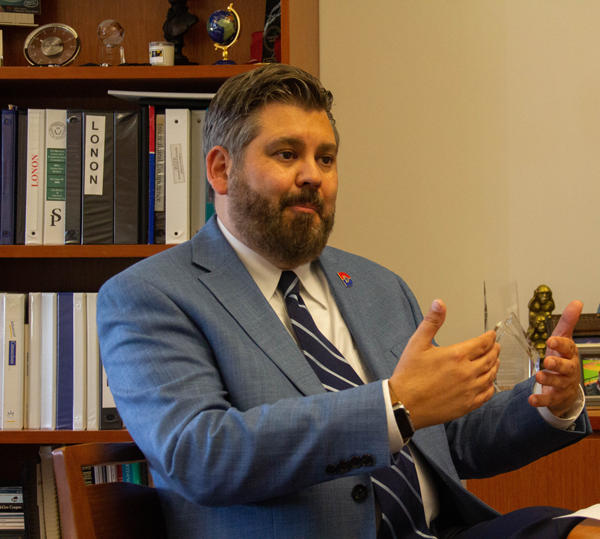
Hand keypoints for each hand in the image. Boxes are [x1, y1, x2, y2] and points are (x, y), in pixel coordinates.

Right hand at [390, 299, 498, 429]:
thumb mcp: (417, 343)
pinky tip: (488, 383)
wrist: (404, 404)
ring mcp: (470, 390)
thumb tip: (439, 303)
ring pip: (490, 375)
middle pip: (490, 358)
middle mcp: (468, 372)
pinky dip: (491, 386)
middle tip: (495, 347)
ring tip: (494, 362)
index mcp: (457, 355)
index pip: (483, 343)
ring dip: (495, 366)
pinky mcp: (468, 405)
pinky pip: (487, 394)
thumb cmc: (409, 374)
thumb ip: (431, 322)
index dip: (490, 337)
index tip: (491, 335)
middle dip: (494, 350)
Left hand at [528, 300, 582, 416]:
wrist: (566, 389)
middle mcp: (569, 370)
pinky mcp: (556, 398)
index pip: (568, 348)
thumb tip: (576, 302)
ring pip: (558, 383)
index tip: (551, 340)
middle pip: (566, 367)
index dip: (561, 344)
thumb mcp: (563, 341)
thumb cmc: (562, 360)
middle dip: (557, 364)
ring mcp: (564, 385)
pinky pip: (549, 399)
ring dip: (548, 380)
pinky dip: (540, 401)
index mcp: (569, 355)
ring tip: (538, 377)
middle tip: (547, 361)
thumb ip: (567, 323)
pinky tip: (531, 400)